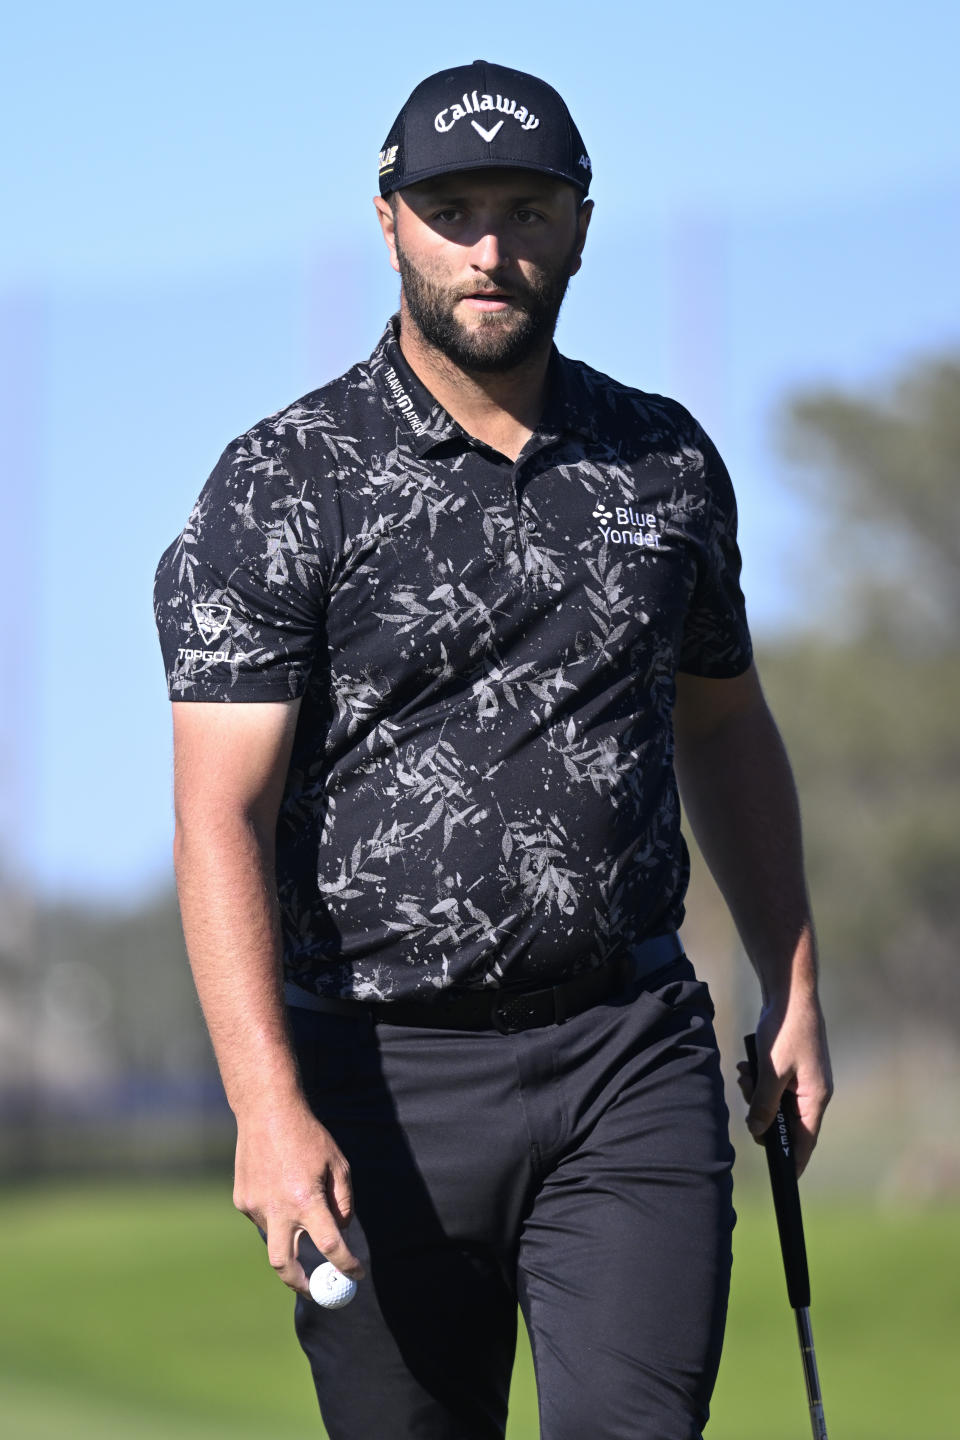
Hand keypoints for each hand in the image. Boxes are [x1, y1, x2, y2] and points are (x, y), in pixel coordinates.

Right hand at [232, 1099, 363, 1294]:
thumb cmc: (308, 1136)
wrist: (267, 1111)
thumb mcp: (338, 1164)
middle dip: (300, 1284)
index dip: (346, 1265)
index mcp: (306, 1200)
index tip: (356, 1274)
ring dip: (289, 1232)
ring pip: (274, 1236)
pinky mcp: (242, 1200)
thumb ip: (343, 1201)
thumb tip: (340, 1230)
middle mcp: (277, 1209)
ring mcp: (255, 1206)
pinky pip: (263, 1217)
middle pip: (284, 1265)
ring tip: (296, 1197)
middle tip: (315, 1289)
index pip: (330, 1245)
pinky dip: (275, 1213)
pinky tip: (279, 1184)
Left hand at [736, 995, 832, 1175]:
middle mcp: (813, 1091)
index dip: (794, 1160)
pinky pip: (774, 1085)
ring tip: (745, 1073)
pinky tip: (748, 1065)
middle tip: (746, 1092)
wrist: (789, 993)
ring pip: (776, 1102)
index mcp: (815, 1096)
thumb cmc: (785, 1030)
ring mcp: (805, 1079)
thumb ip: (763, 1103)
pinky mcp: (793, 1067)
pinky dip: (759, 1079)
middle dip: (761, 1113)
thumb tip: (758, 1131)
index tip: (783, 1178)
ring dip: (756, 1093)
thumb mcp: (771, 1071)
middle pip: (786, 1122)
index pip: (806, 1140)